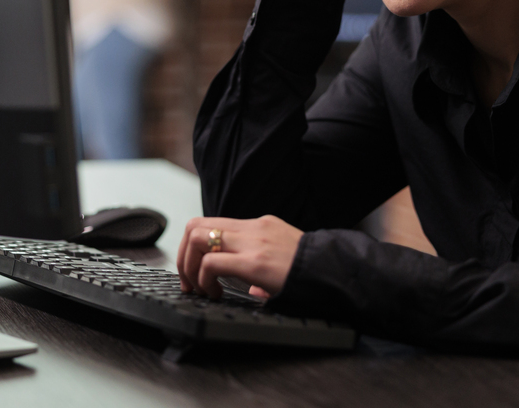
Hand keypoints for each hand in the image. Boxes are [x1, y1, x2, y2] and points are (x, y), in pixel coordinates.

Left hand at [176, 215, 304, 299]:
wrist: (335, 272)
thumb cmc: (312, 271)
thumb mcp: (284, 260)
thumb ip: (263, 269)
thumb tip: (253, 291)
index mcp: (258, 226)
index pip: (210, 223)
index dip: (192, 248)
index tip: (195, 272)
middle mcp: (252, 228)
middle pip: (195, 226)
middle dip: (183, 256)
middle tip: (189, 282)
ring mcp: (253, 242)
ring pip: (198, 238)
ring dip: (190, 267)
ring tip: (201, 289)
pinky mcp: (256, 262)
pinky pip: (213, 263)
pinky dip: (205, 280)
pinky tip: (216, 294)